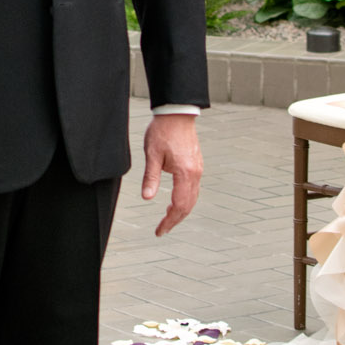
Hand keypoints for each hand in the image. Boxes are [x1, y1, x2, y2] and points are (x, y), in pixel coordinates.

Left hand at [141, 114, 202, 236]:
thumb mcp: (152, 155)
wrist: (177, 113)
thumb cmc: (163, 131)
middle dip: (175, 220)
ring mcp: (198, 169)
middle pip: (188, 205)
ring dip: (180, 211)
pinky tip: (174, 202)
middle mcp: (195, 173)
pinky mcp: (196, 165)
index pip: (178, 206)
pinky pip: (193, 189)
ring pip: (192, 198)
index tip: (159, 231)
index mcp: (185, 173)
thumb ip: (150, 178)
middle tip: (162, 230)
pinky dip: (185, 200)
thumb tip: (147, 198)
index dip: (169, 221)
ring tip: (166, 219)